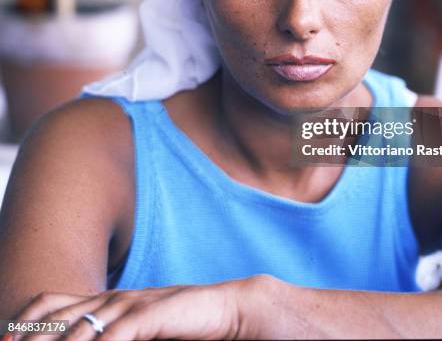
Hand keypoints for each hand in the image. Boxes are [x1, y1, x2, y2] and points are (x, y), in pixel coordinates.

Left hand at [10, 277, 257, 340]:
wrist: (224, 309)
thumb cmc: (178, 324)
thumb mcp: (135, 329)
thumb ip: (110, 336)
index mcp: (104, 299)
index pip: (51, 304)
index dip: (23, 323)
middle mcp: (111, 298)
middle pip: (57, 315)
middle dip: (30, 339)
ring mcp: (131, 303)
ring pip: (81, 327)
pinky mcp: (152, 313)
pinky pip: (117, 334)